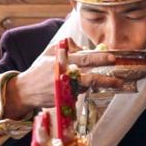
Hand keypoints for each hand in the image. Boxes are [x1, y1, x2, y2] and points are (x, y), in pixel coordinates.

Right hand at [2, 38, 123, 118]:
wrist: (26, 90)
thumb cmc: (40, 69)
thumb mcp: (50, 51)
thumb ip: (67, 46)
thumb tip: (85, 47)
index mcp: (62, 61)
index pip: (84, 58)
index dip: (99, 57)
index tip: (112, 57)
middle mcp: (64, 75)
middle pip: (89, 76)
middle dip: (106, 77)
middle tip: (119, 76)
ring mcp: (65, 89)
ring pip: (87, 86)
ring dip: (102, 84)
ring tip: (117, 82)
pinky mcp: (65, 99)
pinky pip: (79, 92)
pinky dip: (84, 88)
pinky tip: (82, 84)